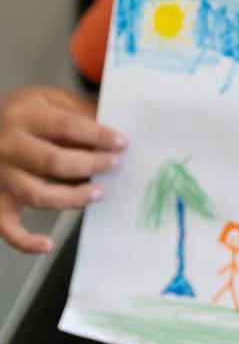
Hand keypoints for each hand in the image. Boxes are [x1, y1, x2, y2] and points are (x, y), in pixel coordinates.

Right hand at [0, 86, 126, 252]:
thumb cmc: (25, 112)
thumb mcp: (49, 98)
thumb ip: (77, 113)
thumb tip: (112, 135)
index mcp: (26, 115)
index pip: (66, 126)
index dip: (97, 136)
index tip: (121, 143)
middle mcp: (9, 146)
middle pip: (54, 161)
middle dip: (90, 165)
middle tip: (114, 165)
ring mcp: (1, 176)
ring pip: (38, 195)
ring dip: (72, 198)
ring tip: (98, 193)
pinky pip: (7, 226)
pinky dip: (25, 241)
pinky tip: (47, 245)